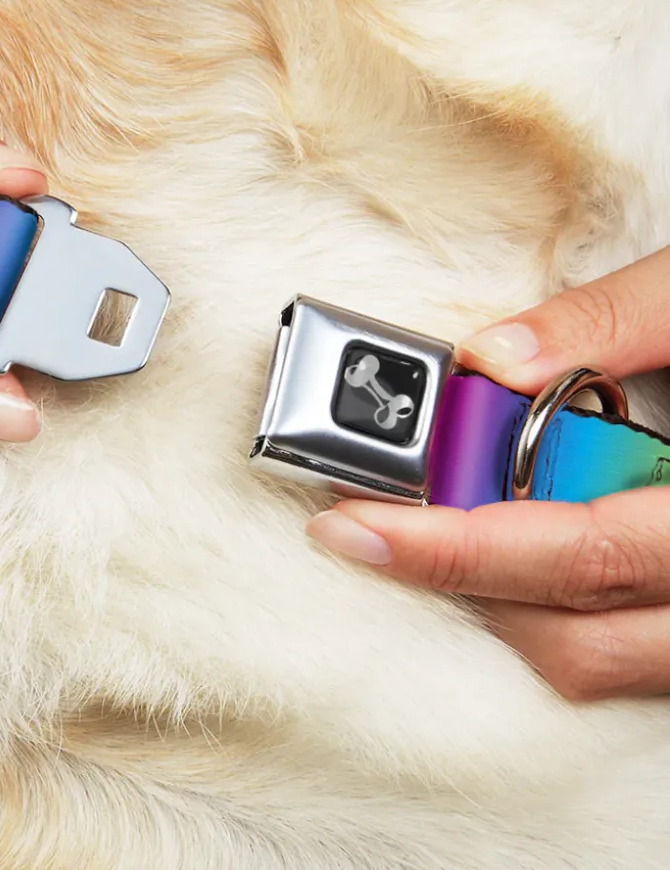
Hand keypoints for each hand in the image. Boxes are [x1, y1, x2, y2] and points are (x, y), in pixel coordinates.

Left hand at [307, 247, 669, 700]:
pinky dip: (556, 612)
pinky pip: (630, 655)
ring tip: (434, 531)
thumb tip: (490, 357)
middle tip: (371, 522)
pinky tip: (515, 550)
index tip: (352, 523)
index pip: (581, 552)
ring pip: (600, 662)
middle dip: (456, 582)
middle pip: (576, 636)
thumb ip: (614, 321)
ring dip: (502, 603)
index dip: (455, 547)